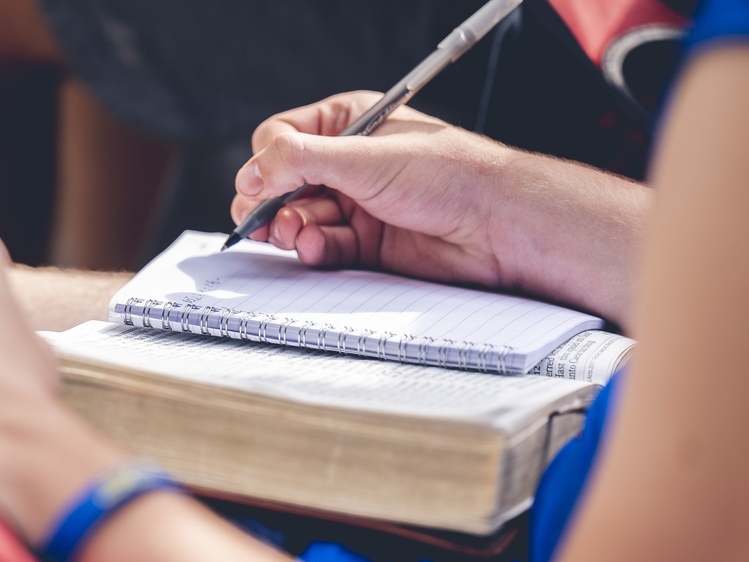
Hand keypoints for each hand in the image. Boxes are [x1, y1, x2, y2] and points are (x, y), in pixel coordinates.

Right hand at [231, 91, 514, 287]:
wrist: (496, 226)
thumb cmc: (450, 174)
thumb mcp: (366, 157)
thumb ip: (302, 160)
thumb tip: (253, 169)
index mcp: (349, 124)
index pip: (282, 139)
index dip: (265, 163)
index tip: (260, 186)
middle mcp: (348, 164)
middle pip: (282, 183)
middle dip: (271, 203)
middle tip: (263, 219)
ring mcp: (356, 205)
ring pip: (298, 218)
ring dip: (290, 229)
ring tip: (296, 234)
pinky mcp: (365, 244)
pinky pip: (322, 247)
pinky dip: (313, 249)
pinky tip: (317, 248)